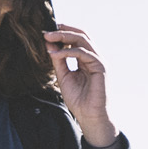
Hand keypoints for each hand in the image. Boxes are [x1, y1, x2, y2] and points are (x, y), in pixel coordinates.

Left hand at [44, 24, 117, 148]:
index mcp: (87, 59)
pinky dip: (68, 51)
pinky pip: (83, 53)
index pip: (77, 39)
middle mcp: (94, 57)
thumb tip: (49, 44)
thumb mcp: (63, 76)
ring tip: (49, 38)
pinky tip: (55, 54)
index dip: (63, 33)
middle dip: (63, 31)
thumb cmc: (79, 100)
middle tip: (47, 32)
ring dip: (64, 37)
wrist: (89, 117)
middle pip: (81, 35)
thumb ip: (58, 60)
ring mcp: (99, 61)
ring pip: (83, 40)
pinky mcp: (101, 67)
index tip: (47, 32)